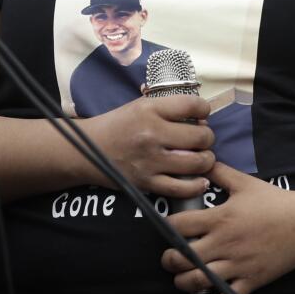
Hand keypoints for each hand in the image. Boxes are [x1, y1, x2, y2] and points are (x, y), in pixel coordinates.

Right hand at [79, 95, 214, 197]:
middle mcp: (152, 134)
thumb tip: (201, 116)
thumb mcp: (140, 105)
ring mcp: (150, 161)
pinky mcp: (147, 183)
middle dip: (207, 137)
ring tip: (201, 157)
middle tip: (202, 139)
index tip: (202, 114)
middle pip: (201, 136)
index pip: (192, 105)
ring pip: (197, 163)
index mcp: (150, 110)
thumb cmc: (118, 125)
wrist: (87, 150)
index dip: (204, 109)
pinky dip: (197, 185)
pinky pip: (182, 188)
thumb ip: (168, 107)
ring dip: (206, 160)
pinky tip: (200, 180)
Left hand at [160, 163, 294, 293]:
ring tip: (181, 277)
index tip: (165, 228)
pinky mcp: (250, 281)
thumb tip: (202, 160)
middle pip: (182, 257)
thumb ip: (220, 172)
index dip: (166, 227)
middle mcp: (225, 243)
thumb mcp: (245, 182)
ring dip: (182, 282)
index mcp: (221, 218)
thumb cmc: (275, 201)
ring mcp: (237, 265)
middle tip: (169, 257)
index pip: (179, 226)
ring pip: (198, 280)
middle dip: (169, 259)